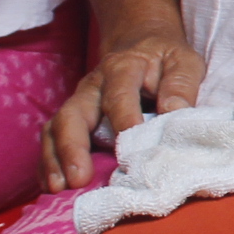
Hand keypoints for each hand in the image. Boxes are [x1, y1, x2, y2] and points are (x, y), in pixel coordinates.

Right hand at [45, 26, 205, 191]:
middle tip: (78, 179)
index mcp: (122, 68)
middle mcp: (92, 87)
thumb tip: (175, 111)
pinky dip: (49, 164)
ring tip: (60, 188)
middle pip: (73, 115)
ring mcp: (78, 104)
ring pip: (56, 129)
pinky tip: (54, 187)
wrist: (142, 45)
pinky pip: (52, 141)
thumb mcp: (184, 62)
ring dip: (55, 160)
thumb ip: (181, 85)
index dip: (123, 120)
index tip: (131, 148)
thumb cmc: (165, 59)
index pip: (119, 95)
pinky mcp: (72, 119)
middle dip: (72, 148)